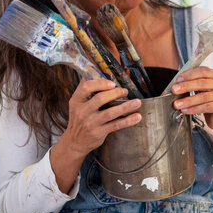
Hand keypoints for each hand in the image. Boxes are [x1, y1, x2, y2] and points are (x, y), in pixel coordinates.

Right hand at [51, 78, 140, 193]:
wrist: (74, 141)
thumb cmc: (79, 118)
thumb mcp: (77, 103)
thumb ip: (86, 89)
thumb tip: (98, 71)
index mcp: (76, 101)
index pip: (86, 87)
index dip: (100, 83)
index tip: (112, 83)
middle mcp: (82, 111)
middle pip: (100, 99)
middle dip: (115, 93)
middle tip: (125, 91)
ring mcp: (91, 123)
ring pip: (110, 113)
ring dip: (125, 107)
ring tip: (137, 102)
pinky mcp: (99, 133)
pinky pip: (115, 125)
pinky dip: (127, 121)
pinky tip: (137, 117)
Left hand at [171, 67, 212, 132]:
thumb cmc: (210, 100)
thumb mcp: (202, 89)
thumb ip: (193, 84)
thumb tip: (177, 84)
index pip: (202, 71)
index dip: (189, 74)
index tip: (178, 79)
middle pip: (202, 83)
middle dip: (186, 86)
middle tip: (175, 90)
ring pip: (203, 97)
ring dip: (188, 101)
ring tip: (178, 104)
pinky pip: (207, 107)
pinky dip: (194, 109)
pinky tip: (186, 110)